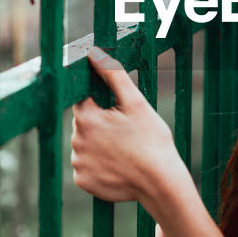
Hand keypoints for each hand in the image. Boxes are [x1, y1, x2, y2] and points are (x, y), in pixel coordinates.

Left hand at [71, 46, 185, 205]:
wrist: (160, 183)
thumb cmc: (152, 141)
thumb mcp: (136, 103)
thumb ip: (113, 75)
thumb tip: (95, 54)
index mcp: (87, 119)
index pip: (83, 100)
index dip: (99, 101)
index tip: (114, 110)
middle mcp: (76, 142)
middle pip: (84, 123)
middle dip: (100, 123)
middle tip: (125, 131)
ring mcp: (78, 164)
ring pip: (84, 145)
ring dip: (98, 144)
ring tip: (123, 149)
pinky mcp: (83, 181)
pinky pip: (86, 166)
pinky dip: (97, 164)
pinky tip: (117, 164)